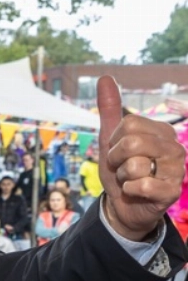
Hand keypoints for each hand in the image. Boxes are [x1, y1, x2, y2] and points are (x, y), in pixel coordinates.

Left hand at [97, 76, 185, 240]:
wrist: (122, 204)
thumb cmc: (120, 169)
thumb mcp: (110, 138)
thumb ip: (109, 109)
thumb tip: (105, 77)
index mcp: (161, 132)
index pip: (128, 125)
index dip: (114, 141)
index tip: (118, 152)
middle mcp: (174, 148)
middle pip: (131, 142)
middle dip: (116, 159)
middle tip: (122, 167)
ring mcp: (176, 170)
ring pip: (135, 164)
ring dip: (122, 176)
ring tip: (130, 179)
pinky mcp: (171, 192)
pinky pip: (141, 185)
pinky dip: (130, 190)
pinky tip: (137, 192)